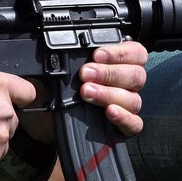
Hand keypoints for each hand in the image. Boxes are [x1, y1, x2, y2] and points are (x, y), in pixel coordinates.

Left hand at [19, 42, 148, 143]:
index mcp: (119, 64)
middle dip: (109, 73)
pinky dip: (124, 117)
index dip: (119, 53)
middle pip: (136, 75)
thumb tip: (59, 55)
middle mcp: (127, 84)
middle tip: (85, 74)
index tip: (96, 55)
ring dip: (109, 94)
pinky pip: (135, 124)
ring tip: (87, 92)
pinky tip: (110, 112)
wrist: (45, 120)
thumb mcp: (58, 71)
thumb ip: (66, 61)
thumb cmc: (57, 91)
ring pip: (133, 99)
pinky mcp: (124, 127)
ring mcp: (127, 107)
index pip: (135, 53)